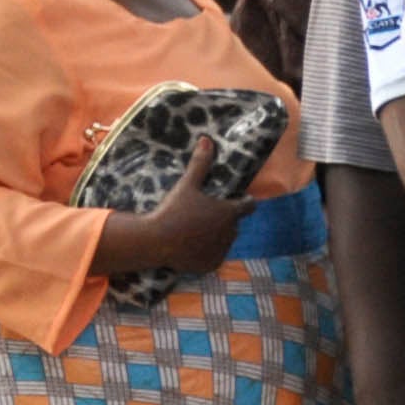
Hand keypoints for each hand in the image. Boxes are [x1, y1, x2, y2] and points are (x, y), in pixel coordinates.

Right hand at [95, 135, 256, 279]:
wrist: (156, 241)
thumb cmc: (173, 210)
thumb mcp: (187, 185)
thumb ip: (200, 164)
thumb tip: (207, 139)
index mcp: (230, 213)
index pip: (249, 206)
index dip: (245, 202)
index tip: (243, 200)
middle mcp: (231, 233)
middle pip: (234, 224)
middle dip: (225, 220)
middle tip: (207, 216)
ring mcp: (222, 250)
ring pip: (225, 241)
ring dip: (217, 236)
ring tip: (198, 231)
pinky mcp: (211, 264)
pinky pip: (213, 256)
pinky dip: (207, 252)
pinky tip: (193, 246)